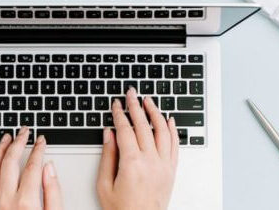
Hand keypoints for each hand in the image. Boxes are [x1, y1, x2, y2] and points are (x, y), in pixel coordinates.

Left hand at [0, 127, 62, 209]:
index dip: (38, 150)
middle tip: (24, 131)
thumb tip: (49, 168)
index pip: (32, 166)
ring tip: (7, 138)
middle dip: (18, 142)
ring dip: (0, 149)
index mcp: (26, 202)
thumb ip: (53, 192)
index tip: (40, 141)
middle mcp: (6, 200)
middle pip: (10, 162)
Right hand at [97, 88, 178, 209]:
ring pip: (162, 131)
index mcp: (132, 164)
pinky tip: (168, 120)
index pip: (125, 130)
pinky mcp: (171, 170)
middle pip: (143, 126)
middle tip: (131, 93)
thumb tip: (109, 134)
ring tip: (149, 101)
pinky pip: (174, 145)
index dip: (119, 114)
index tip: (116, 104)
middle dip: (135, 106)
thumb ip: (108, 156)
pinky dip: (172, 130)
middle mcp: (151, 162)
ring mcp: (164, 165)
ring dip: (155, 113)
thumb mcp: (104, 184)